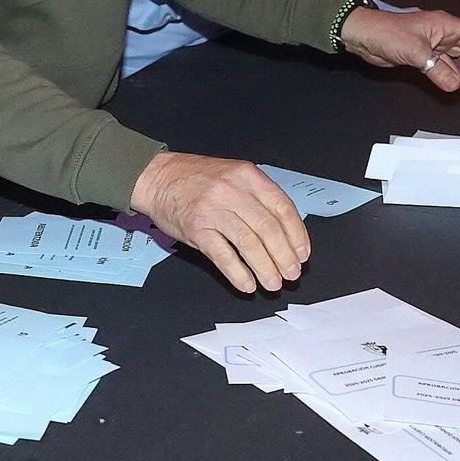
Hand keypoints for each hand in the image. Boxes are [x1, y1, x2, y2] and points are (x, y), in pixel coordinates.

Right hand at [131, 152, 308, 294]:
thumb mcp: (233, 176)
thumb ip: (257, 197)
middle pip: (268, 228)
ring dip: (265, 268)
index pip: (282, 207)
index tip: (302, 254)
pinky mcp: (197, 229)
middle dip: (284, 256)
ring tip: (273, 284)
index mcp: (247, 176)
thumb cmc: (197, 179)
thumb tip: (285, 234)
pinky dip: (238, 273)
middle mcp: (232, 190)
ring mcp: (213, 210)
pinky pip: (223, 256)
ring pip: (249, 244)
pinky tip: (247, 284)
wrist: (157, 177)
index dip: (296, 234)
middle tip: (292, 274)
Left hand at [339, 6, 459, 90]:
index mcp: (444, 24)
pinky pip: (445, 64)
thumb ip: (437, 69)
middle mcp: (441, 32)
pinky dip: (454, 73)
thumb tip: (455, 86)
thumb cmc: (387, 33)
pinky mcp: (423, 54)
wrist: (363, 36)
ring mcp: (432, 43)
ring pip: (459, 55)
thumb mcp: (414, 52)